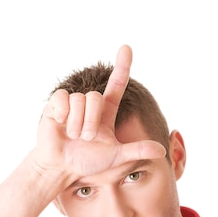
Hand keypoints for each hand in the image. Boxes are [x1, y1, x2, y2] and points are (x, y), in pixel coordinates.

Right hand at [32, 45, 166, 181]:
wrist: (63, 168)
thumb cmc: (88, 162)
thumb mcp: (116, 156)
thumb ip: (137, 150)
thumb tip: (162, 151)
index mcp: (105, 112)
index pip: (117, 84)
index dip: (122, 66)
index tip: (126, 48)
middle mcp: (89, 105)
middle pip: (95, 97)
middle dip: (91, 122)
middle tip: (86, 139)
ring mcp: (72, 105)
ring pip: (80, 99)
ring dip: (77, 123)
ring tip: (72, 136)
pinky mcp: (55, 106)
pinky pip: (62, 98)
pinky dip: (63, 112)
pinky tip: (60, 123)